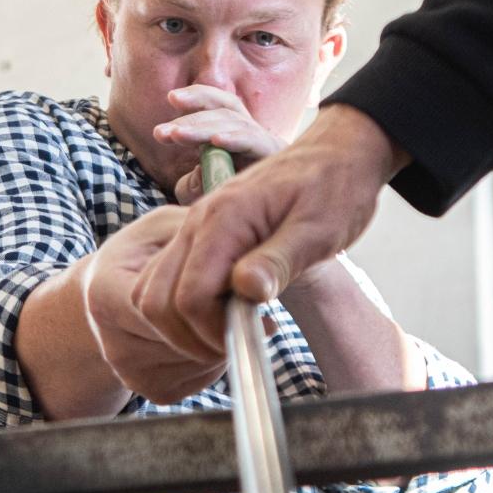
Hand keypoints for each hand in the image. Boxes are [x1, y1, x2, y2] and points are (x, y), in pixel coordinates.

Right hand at [78, 205, 228, 404]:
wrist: (114, 286)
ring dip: (224, 338)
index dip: (210, 300)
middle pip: (186, 340)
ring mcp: (129, 371)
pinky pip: (200, 380)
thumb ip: (202, 241)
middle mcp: (111, 340)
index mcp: (104, 293)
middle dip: (222, 320)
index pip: (163, 309)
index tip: (238, 284)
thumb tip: (250, 278)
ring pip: (199, 362)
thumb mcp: (166, 226)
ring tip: (222, 310)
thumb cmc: (147, 249)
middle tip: (242, 297)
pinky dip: (216, 359)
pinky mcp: (151, 390)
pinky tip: (210, 332)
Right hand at [132, 104, 402, 356]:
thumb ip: (280, 261)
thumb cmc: (336, 188)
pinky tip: (227, 312)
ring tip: (232, 329)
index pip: (189, 297)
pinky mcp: (200, 237)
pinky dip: (183, 309)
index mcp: (224, 219)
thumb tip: (247, 290)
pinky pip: (166, 281)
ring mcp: (193, 229)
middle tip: (238, 340)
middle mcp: (196, 222)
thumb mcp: (319, 230)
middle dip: (189, 336)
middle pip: (156, 300)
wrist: (339, 153)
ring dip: (182, 326)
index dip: (212, 331)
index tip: (252, 336)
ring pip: (152, 293)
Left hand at [152, 85, 284, 202]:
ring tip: (177, 135)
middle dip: (189, 119)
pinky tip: (216, 140)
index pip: (215, 106)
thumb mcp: (205, 193)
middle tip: (162, 132)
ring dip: (202, 128)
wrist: (275, 216)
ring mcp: (264, 141)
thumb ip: (192, 184)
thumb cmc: (238, 203)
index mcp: (234, 134)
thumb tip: (191, 171)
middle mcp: (250, 132)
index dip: (194, 100)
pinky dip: (235, 139)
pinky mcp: (275, 153)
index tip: (170, 100)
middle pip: (221, 112)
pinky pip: (254, 141)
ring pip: (233, 122)